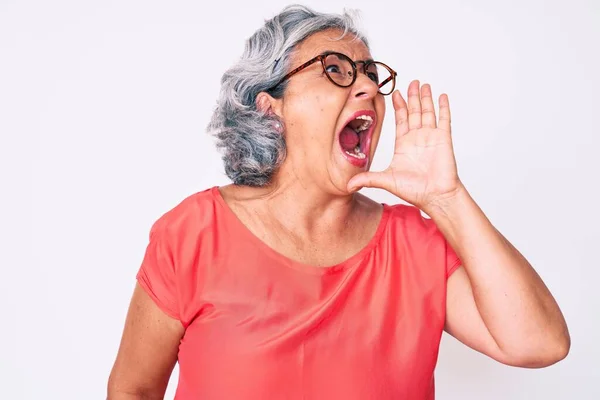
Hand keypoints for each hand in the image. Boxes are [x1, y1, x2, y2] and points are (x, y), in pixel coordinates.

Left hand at [348, 80, 462, 210]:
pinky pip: (444, 119)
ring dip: (425, 98)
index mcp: (403, 144)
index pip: (400, 119)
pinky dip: (443, 107)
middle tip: (410, 82)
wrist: (435, 197)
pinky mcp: (443, 139)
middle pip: (413, 112)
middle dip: (411, 97)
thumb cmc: (414, 191)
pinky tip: (441, 96)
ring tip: (422, 84)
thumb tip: (347, 185)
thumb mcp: (386, 181)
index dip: (398, 106)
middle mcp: (417, 138)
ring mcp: (431, 137)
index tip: (394, 93)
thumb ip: (368, 179)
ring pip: (427, 112)